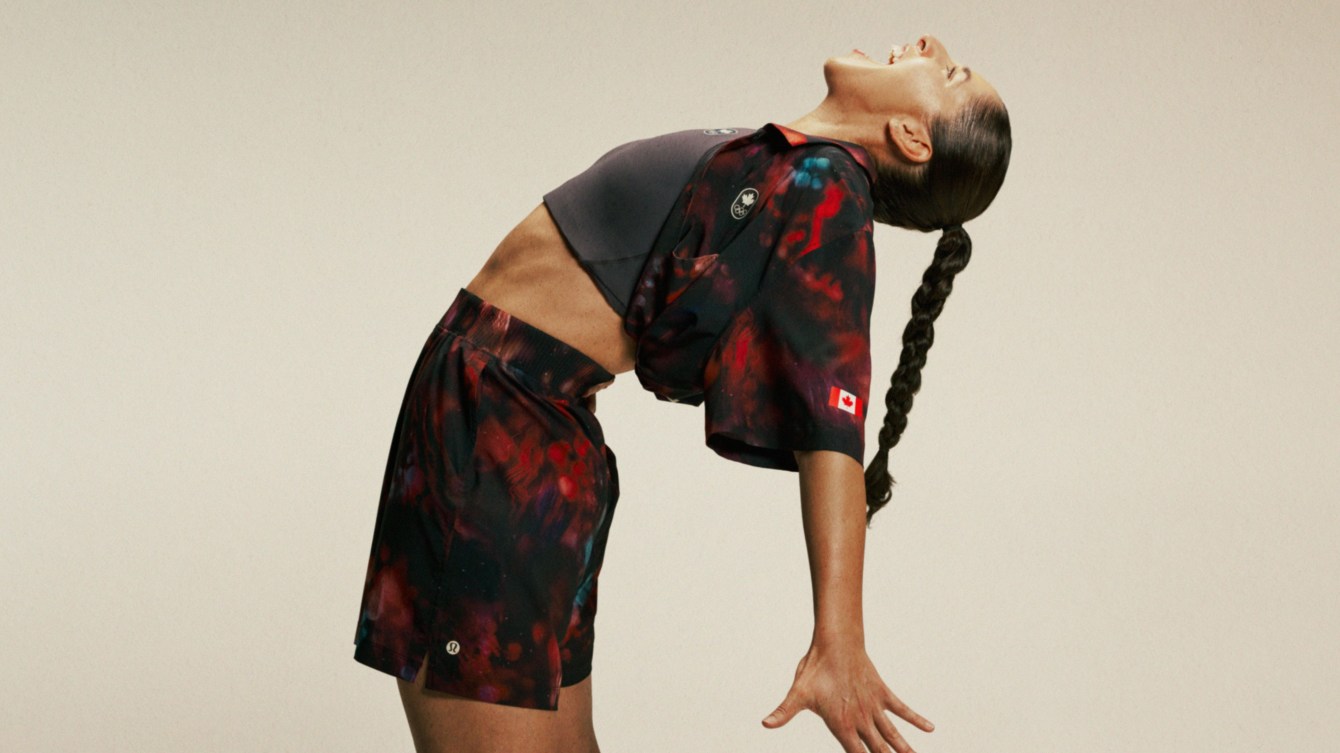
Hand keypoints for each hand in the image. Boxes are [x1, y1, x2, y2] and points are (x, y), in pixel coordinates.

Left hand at [761, 641, 934, 752]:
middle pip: (879, 749)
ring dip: (905, 748)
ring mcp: (874, 706)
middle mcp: (861, 719)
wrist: (835, 642)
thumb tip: (765, 723)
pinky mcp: (881, 692)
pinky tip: (929, 729)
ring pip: (893, 734)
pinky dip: (915, 719)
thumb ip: (783, 712)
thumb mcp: (797, 693)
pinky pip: (902, 709)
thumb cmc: (815, 668)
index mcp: (841, 724)